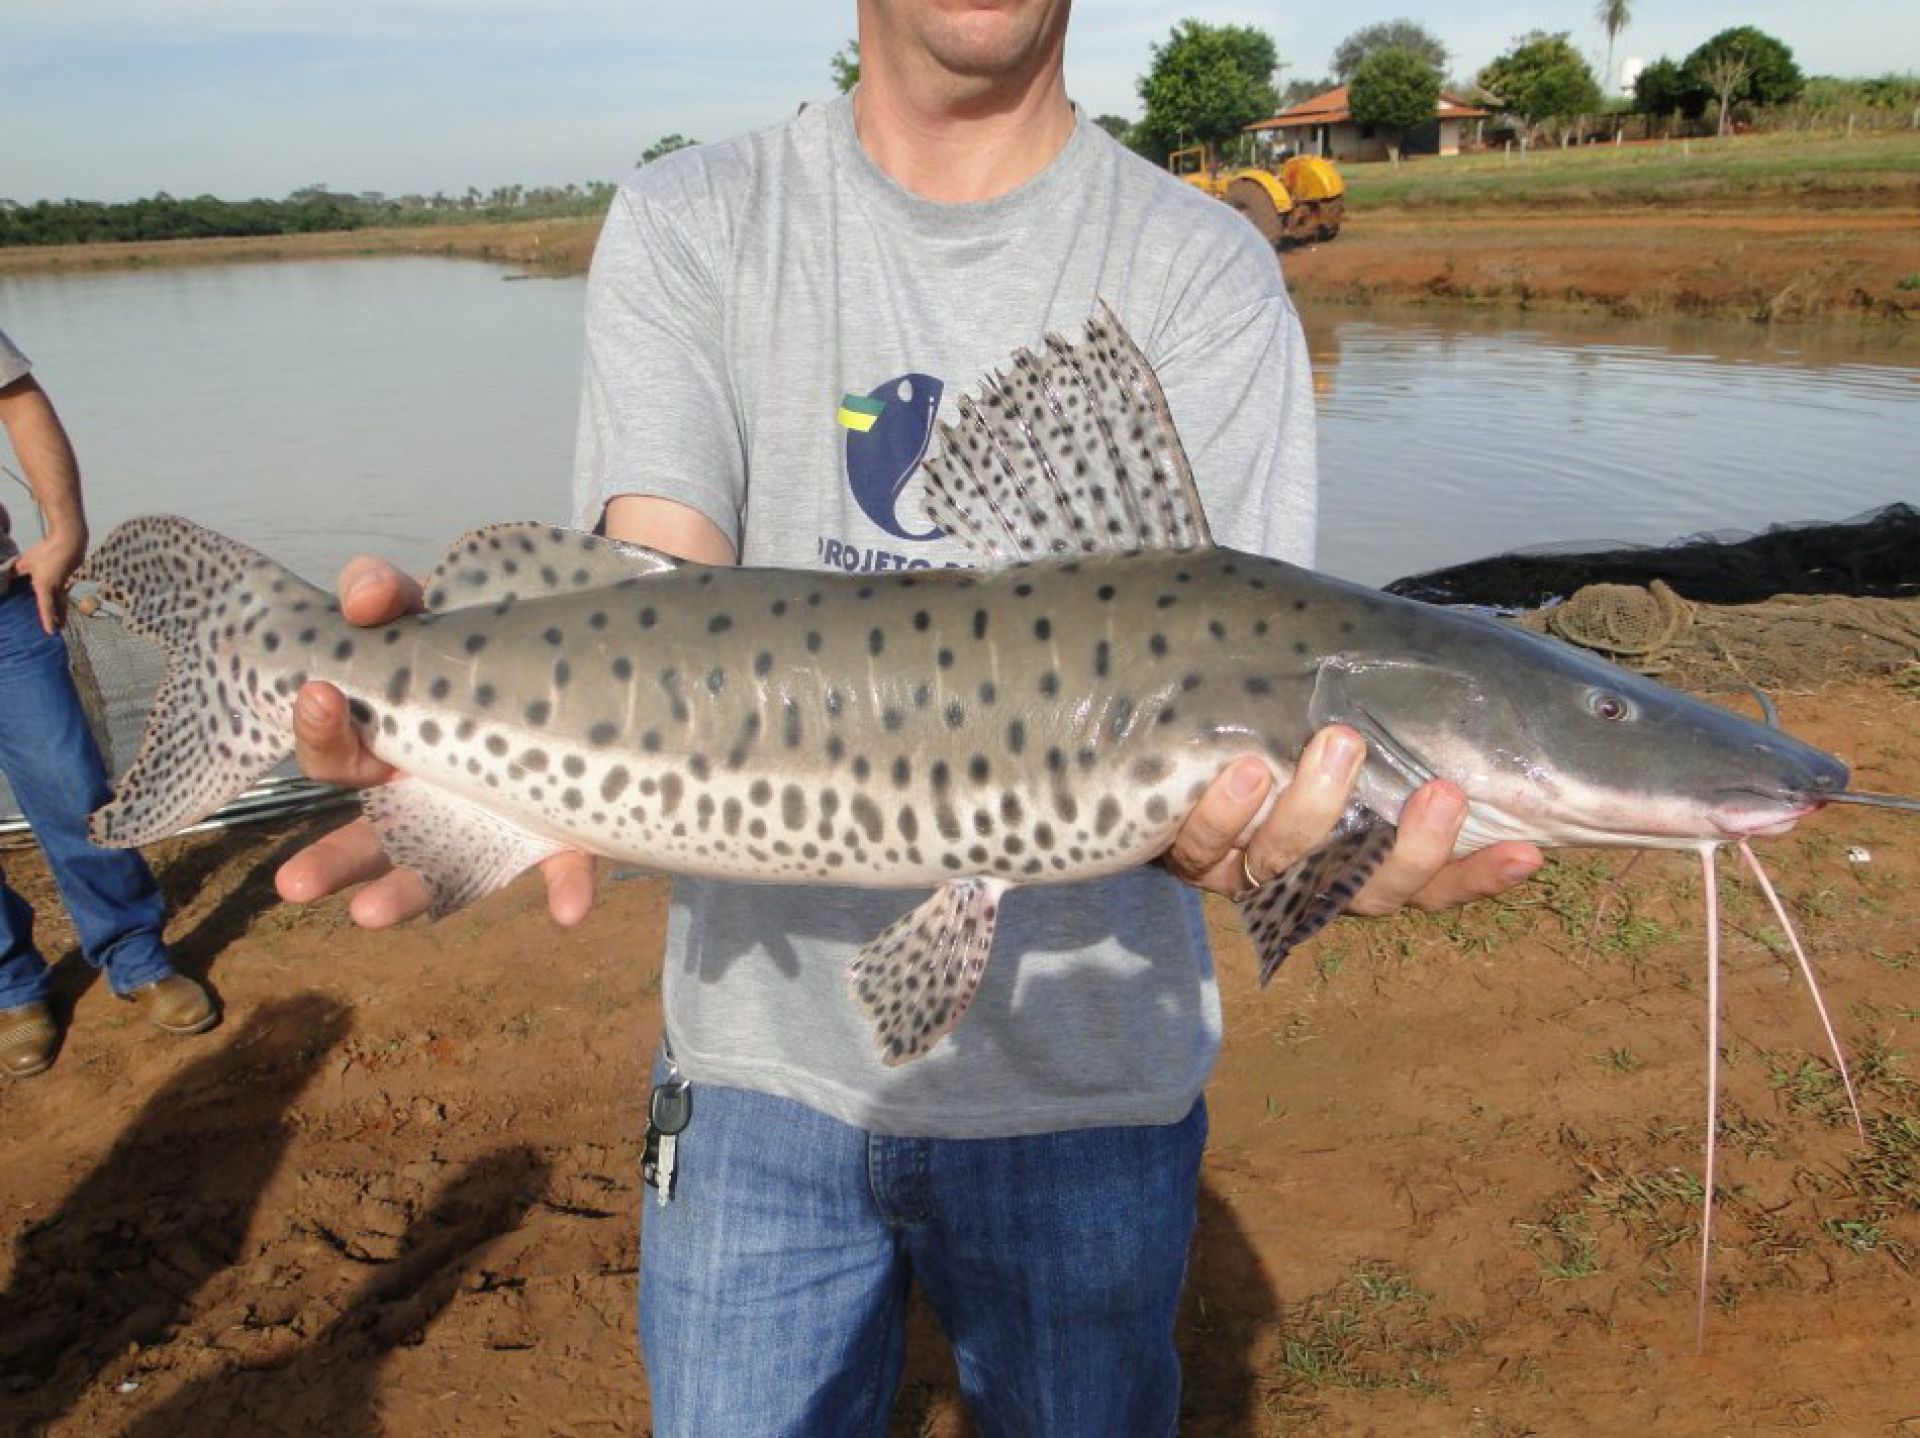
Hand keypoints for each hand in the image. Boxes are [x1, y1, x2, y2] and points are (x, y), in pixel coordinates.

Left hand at [14, 525, 86, 632]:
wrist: (69, 541)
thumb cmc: (47, 552)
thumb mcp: (27, 561)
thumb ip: (18, 570)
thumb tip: (11, 574)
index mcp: (45, 586)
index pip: (45, 607)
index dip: (47, 620)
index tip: (51, 632)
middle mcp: (56, 587)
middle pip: (58, 605)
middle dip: (60, 617)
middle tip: (61, 627)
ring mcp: (64, 580)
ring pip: (62, 596)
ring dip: (61, 606)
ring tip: (61, 613)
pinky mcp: (68, 573)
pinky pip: (62, 586)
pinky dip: (60, 592)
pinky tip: (58, 588)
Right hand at [272, 557, 597, 928]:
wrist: (574, 650)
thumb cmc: (479, 631)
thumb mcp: (430, 604)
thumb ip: (391, 596)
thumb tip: (365, 597)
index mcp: (386, 737)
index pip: (334, 746)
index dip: (321, 726)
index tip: (320, 691)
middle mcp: (426, 792)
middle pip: (364, 838)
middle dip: (330, 862)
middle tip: (294, 884)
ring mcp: (487, 818)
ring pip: (435, 870)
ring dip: (406, 894)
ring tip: (370, 916)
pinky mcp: (559, 830)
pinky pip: (562, 864)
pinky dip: (566, 886)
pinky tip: (570, 910)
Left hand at [1162, 725, 1542, 914]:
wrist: (1166, 704)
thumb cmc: (1279, 704)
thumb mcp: (1356, 707)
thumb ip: (1410, 709)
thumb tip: (1492, 677)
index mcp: (1358, 850)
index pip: (1432, 880)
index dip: (1478, 875)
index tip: (1528, 851)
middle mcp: (1307, 871)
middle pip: (1368, 890)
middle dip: (1411, 847)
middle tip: (1442, 789)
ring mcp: (1245, 866)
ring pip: (1286, 864)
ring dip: (1315, 809)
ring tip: (1339, 740)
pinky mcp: (1185, 853)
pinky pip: (1204, 846)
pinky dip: (1226, 814)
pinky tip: (1243, 770)